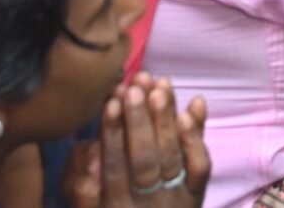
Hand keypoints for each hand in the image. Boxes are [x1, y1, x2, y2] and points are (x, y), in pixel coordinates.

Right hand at [67, 72, 208, 207]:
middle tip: (134, 88)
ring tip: (160, 86)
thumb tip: (90, 157)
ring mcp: (174, 196)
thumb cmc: (116, 206)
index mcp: (114, 205)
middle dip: (138, 121)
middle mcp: (146, 202)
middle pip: (143, 159)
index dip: (112, 134)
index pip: (113, 167)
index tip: (111, 101)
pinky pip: (200, 166)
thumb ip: (83, 189)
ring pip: (171, 156)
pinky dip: (196, 136)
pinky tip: (194, 103)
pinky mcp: (197, 192)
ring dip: (165, 119)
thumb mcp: (92, 205)